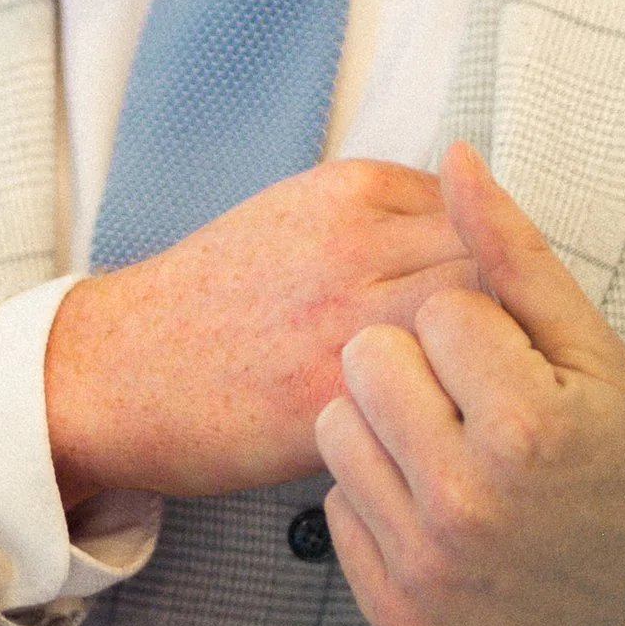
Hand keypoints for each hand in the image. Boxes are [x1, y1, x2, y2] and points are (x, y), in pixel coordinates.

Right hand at [45, 161, 478, 507]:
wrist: (116, 369)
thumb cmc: (206, 304)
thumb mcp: (290, 217)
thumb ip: (377, 220)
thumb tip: (468, 240)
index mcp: (347, 191)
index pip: (474, 214)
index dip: (495, 267)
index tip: (490, 312)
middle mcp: (355, 244)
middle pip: (491, 265)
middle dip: (508, 316)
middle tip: (504, 367)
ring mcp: (346, 319)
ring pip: (472, 332)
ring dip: (488, 370)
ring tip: (478, 405)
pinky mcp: (333, 394)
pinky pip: (425, 396)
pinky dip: (445, 413)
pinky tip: (436, 434)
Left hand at [313, 143, 624, 625]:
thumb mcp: (600, 359)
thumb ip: (519, 258)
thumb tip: (459, 159)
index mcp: (526, 426)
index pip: (438, 313)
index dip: (481, 332)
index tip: (517, 370)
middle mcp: (467, 499)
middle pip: (368, 362)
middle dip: (418, 367)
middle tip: (473, 403)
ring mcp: (427, 565)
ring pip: (336, 430)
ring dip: (385, 428)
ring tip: (449, 449)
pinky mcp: (398, 615)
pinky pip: (336, 510)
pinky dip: (380, 500)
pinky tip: (439, 510)